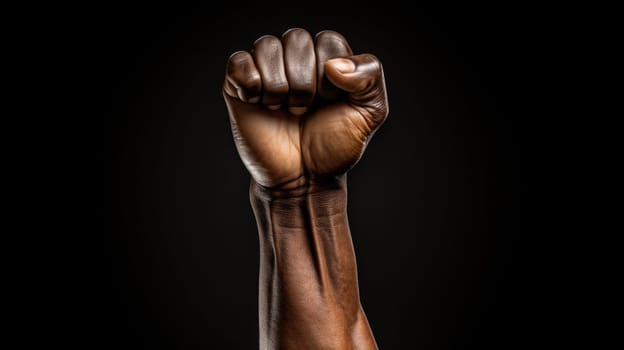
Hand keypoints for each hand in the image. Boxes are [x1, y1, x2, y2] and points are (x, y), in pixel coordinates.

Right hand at [224, 28, 387, 188]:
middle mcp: (295, 59)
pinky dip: (250, 82)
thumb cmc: (334, 146)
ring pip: (267, 45)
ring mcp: (265, 71)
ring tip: (283, 109)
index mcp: (326, 59)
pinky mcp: (238, 86)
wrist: (303, 180)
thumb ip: (370, 76)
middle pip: (296, 38)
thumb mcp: (370, 113)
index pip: (327, 40)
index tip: (330, 102)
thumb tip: (333, 64)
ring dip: (279, 84)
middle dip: (304, 81)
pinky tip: (259, 103)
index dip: (330, 74)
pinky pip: (238, 62)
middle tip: (305, 110)